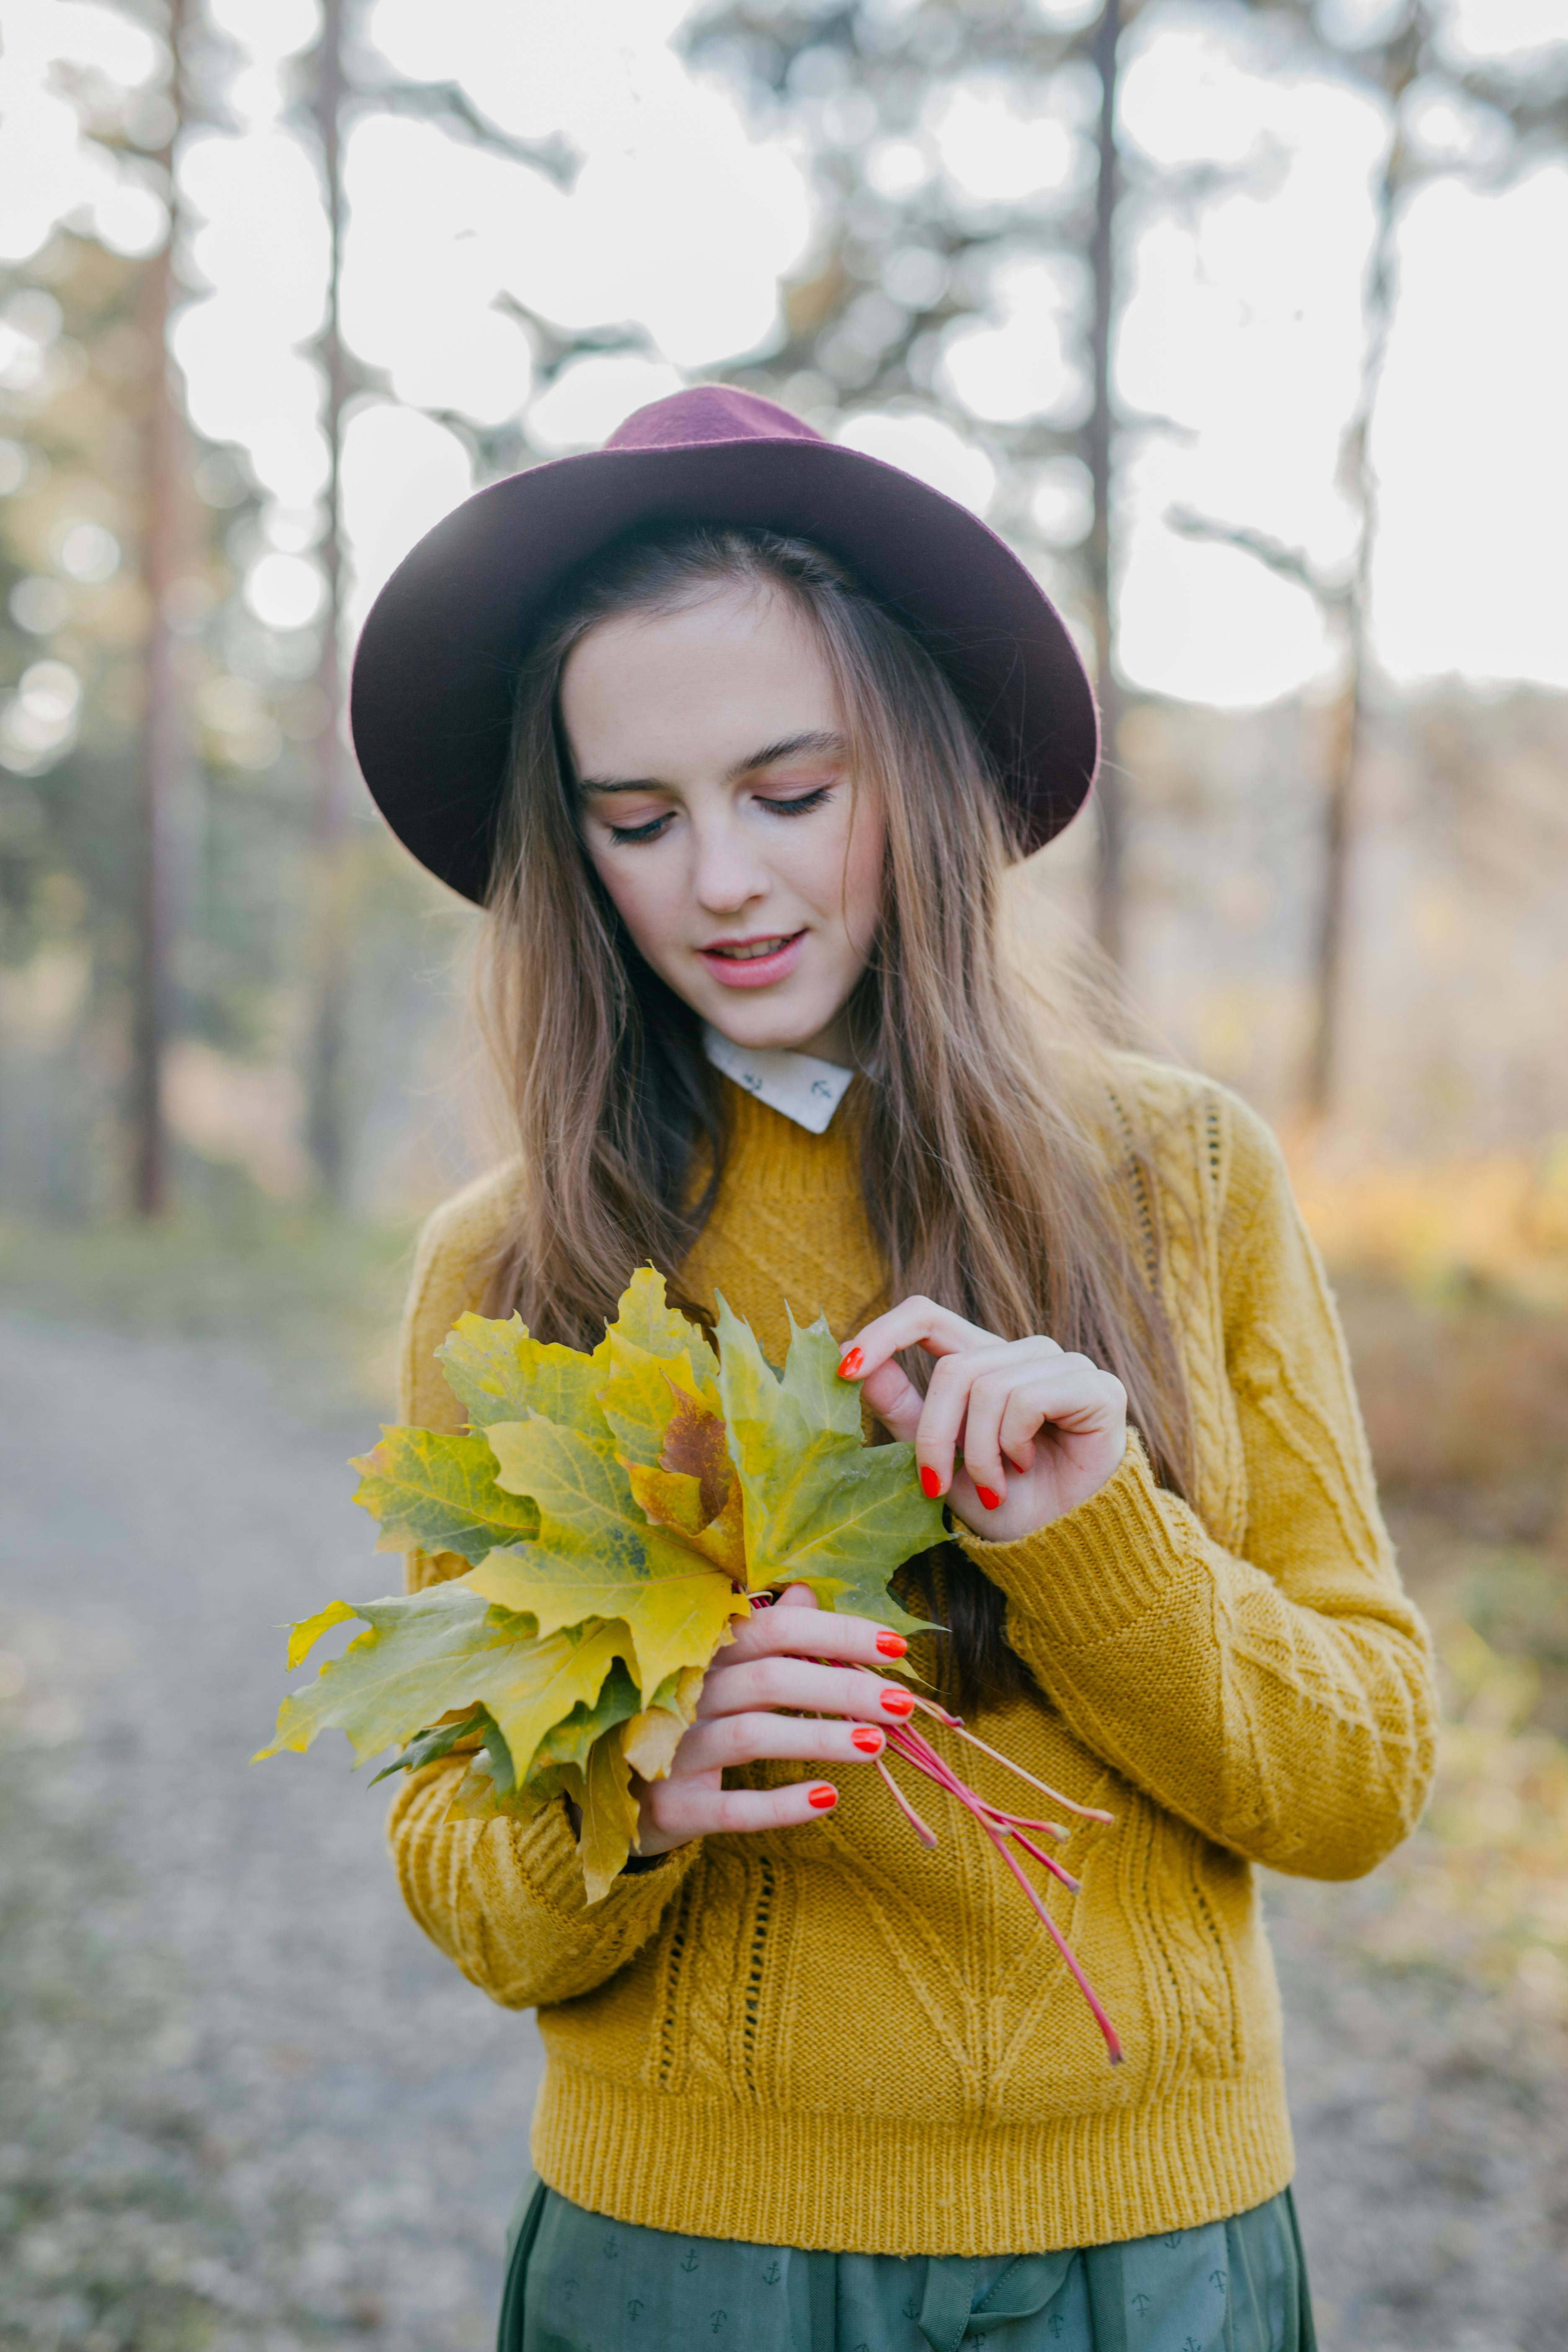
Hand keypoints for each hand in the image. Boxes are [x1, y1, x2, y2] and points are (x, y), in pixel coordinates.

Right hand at [633, 1586, 910, 1857]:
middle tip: (902, 1703)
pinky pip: (730, 1807)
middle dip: (843, 1686)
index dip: (836, 1633)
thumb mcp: (717, 1670)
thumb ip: (763, 1632)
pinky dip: (779, 1805)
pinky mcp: (672, 1807)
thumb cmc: (683, 1719)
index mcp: (702, 1652)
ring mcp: (672, 1752)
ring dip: (820, 1737)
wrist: (614, 1792)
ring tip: (877, 1743)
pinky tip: (826, 1798)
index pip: (775, 1628)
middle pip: (772, 1679)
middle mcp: (684, 1694)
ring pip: (754, 1737)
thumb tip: (807, 1591)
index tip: (896, 1647)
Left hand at [837, 1296, 1127, 1542]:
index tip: (844, 1370)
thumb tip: (849, 1358)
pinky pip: (1026, 1400)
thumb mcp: (937, 1458)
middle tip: (936, 1484)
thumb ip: (902, 1407)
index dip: (882, 1333)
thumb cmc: (1002, 1502)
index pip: (926, 1316)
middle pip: (953, 1368)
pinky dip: (1013, 1445)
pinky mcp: (1096, 1388)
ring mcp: (1065, 1365)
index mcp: (985, 1360)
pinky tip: (1027, 1467)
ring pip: (987, 1387)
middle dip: (935, 1435)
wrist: (1062, 1547)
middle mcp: (1026, 1352)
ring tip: (993, 1486)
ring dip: (979, 1453)